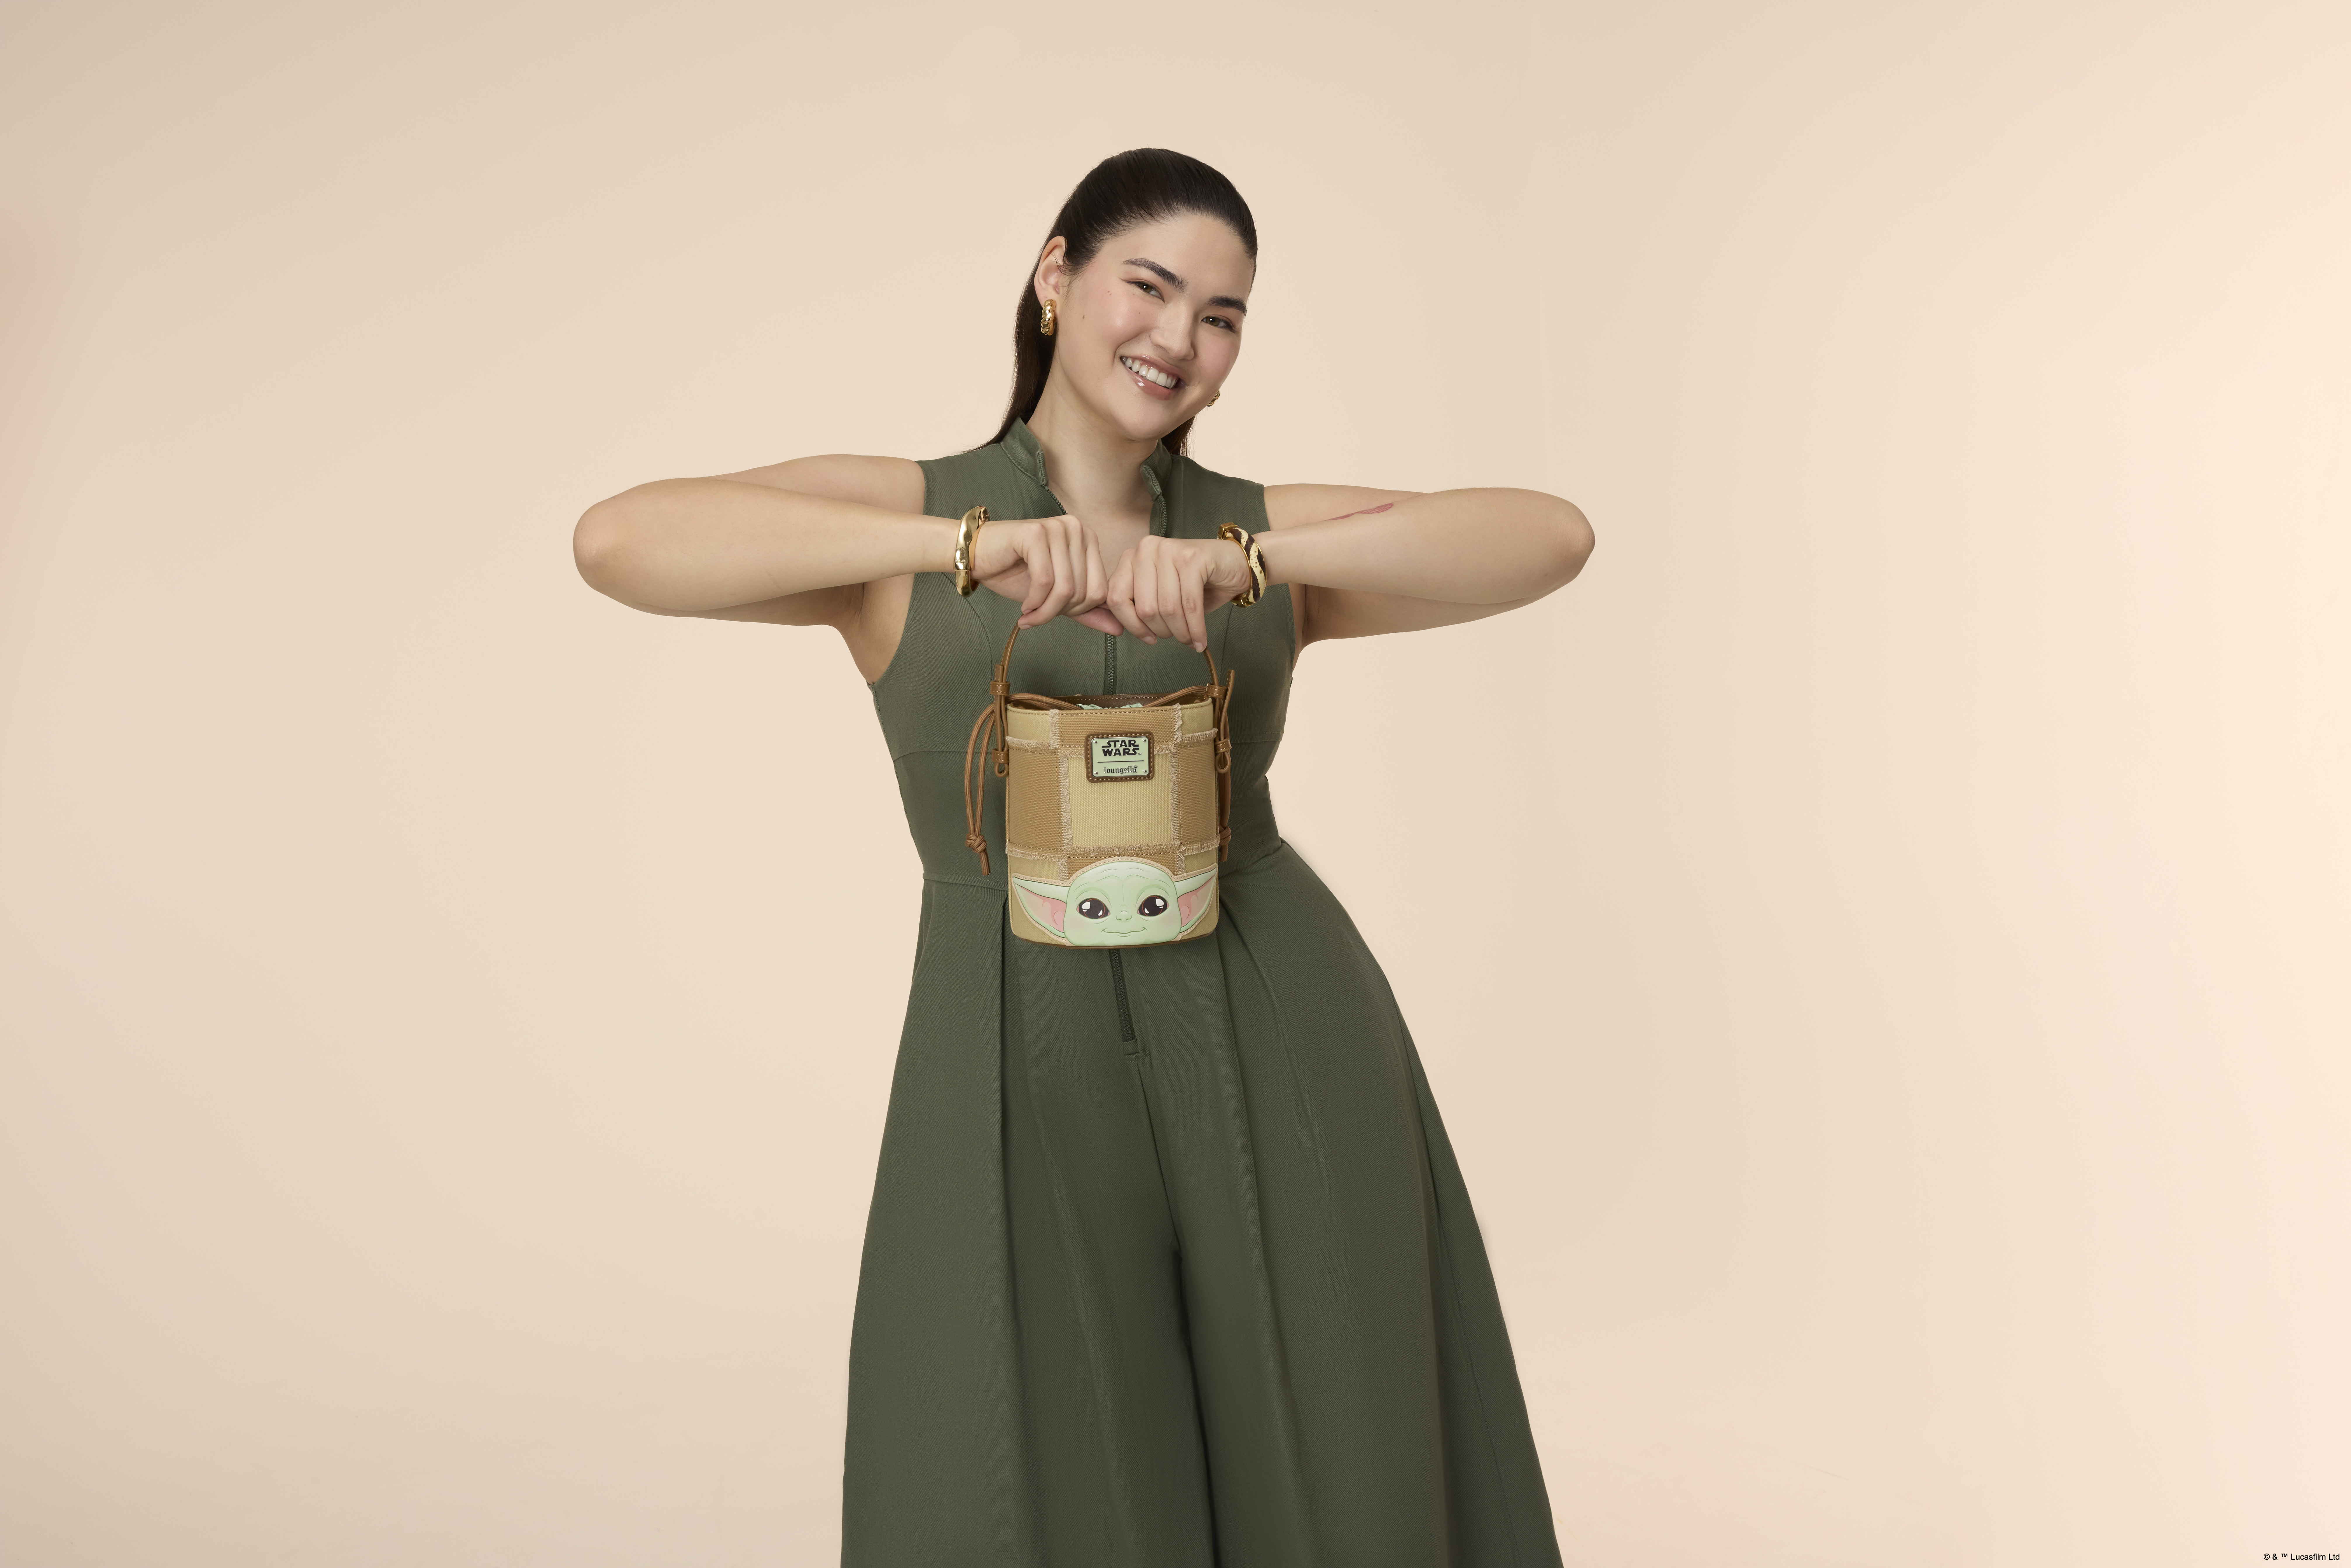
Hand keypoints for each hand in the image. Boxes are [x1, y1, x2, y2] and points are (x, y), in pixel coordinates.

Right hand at [969, 514, 1121, 633]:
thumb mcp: (1056, 596)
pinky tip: (1024, 606)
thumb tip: (1120, 628)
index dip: (1078, 612)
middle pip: (1084, 591)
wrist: (977, 556)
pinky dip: (1034, 601)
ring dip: (1045, 611)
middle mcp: (1077, 529)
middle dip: (1059, 613)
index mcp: (1087, 540)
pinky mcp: (1036, 533)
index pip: (1100, 590)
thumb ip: (1087, 611)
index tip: (1054, 614)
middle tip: (1037, 616)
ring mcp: (1057, 528)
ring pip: (1065, 588)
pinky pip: (1045, 580)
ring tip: (1029, 614)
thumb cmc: (1015, 572)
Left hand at [1102, 535, 1252, 650]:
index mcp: (1131, 558)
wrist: (1234, 563)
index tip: (1148, 638)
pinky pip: (1189, 604)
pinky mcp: (1193, 557)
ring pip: (1167, 608)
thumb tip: (1122, 630)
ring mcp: (1169, 550)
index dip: (1132, 626)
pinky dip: (1195, 628)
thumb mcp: (1160, 593)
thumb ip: (1139, 605)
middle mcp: (1146, 549)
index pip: (1116, 598)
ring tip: (1189, 640)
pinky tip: (1200, 639)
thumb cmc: (1196, 582)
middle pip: (1144, 607)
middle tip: (1175, 637)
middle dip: (1161, 631)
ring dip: (1180, 632)